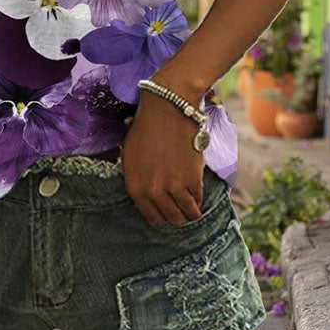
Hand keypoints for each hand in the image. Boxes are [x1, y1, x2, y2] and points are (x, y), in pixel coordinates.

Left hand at [121, 89, 204, 227]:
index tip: (168, 216)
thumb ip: (136, 178)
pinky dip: (199, 199)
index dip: (162, 219)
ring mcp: (174, 187)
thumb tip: (145, 193)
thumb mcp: (130, 156)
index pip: (151, 217)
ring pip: (186, 213)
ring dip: (191, 214)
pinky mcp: (193, 180)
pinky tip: (198, 195)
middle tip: (183, 215)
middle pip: (170, 219)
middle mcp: (153, 192)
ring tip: (194, 211)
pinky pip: (198, 198)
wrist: (167, 109)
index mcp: (135, 188)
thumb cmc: (146, 127)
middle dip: (177, 219)